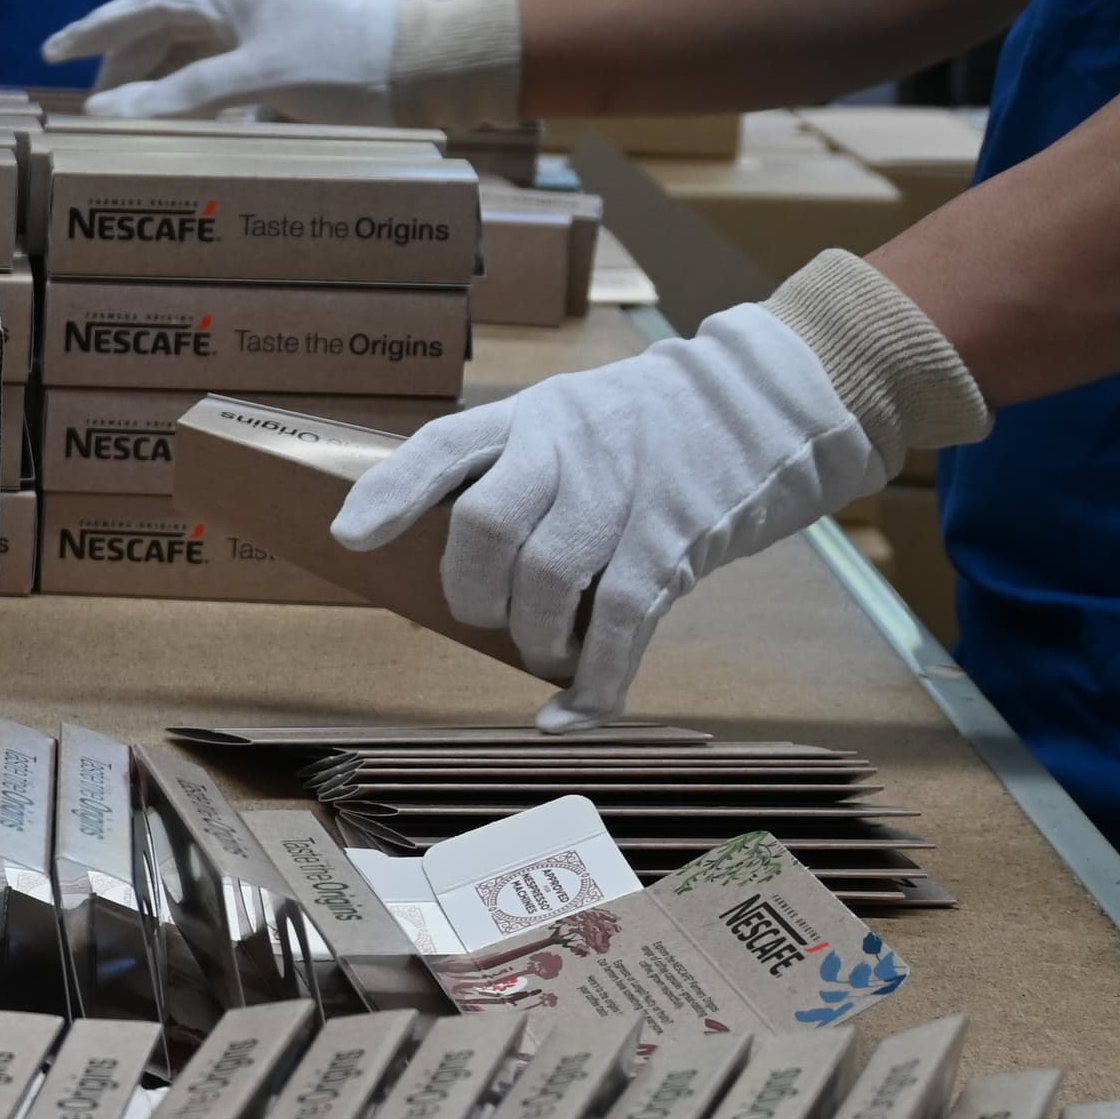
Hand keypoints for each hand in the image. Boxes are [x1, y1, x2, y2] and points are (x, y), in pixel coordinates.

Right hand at [45, 0, 522, 128]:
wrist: (420, 66)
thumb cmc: (345, 65)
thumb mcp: (258, 79)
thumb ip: (183, 94)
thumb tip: (111, 114)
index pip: (145, 2)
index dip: (96, 27)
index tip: (53, 49)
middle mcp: (240, 0)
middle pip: (160, 25)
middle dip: (120, 63)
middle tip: (88, 105)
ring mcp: (259, 25)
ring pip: (185, 48)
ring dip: (152, 81)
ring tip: (122, 119)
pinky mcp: (276, 52)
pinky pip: (213, 67)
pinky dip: (185, 91)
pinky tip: (174, 118)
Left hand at [332, 303, 885, 729]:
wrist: (768, 402)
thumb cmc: (649, 430)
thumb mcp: (571, 416)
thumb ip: (513, 469)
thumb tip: (454, 559)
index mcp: (531, 417)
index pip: (446, 445)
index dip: (394, 492)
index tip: (351, 536)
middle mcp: (570, 449)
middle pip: (486, 524)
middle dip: (471, 590)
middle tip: (485, 616)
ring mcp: (624, 494)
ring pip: (548, 578)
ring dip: (531, 636)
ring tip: (542, 649)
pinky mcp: (674, 542)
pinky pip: (620, 624)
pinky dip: (590, 683)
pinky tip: (567, 715)